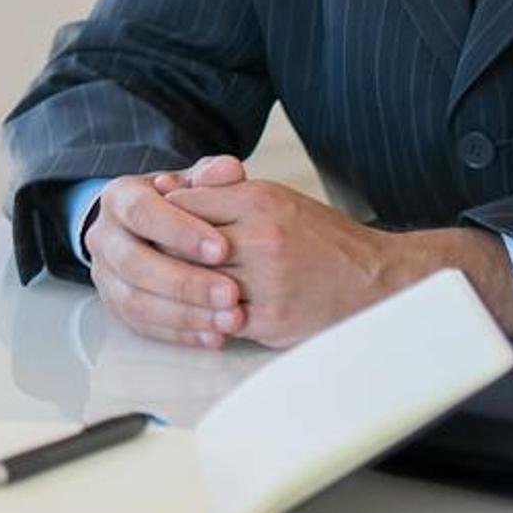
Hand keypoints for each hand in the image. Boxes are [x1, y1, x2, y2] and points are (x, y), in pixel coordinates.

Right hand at [81, 155, 256, 347]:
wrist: (149, 228)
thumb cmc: (177, 204)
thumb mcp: (192, 182)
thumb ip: (212, 177)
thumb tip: (230, 171)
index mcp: (119, 198)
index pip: (142, 213)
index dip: (180, 232)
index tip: (222, 247)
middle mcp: (104, 237)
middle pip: (134, 264)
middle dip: (185, 282)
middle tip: (230, 293)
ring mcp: (105, 275)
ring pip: (135, 302)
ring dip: (184, 315)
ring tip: (228, 320)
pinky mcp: (115, 306)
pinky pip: (143, 327)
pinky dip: (180, 335)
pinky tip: (213, 336)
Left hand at [154, 180, 512, 347]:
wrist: (377, 280)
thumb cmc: (324, 239)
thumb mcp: (277, 200)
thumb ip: (226, 194)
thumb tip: (171, 193)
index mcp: (260, 201)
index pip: (186, 204)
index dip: (161, 215)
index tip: (145, 223)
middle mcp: (260, 238)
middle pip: (182, 244)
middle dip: (157, 251)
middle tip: (134, 257)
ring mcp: (264, 281)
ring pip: (195, 284)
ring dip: (174, 288)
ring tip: (155, 287)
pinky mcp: (268, 319)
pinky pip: (218, 319)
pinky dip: (202, 317)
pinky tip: (192, 314)